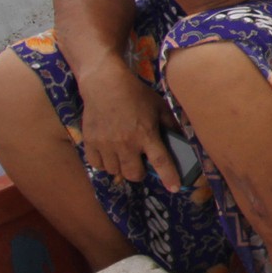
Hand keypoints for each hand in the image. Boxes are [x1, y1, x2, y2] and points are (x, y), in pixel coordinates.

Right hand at [75, 58, 181, 190]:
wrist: (105, 83)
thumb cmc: (135, 94)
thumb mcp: (159, 106)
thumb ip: (170, 124)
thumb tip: (181, 139)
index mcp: (146, 133)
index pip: (160, 161)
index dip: (169, 177)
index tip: (175, 188)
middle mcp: (126, 142)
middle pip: (134, 174)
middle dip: (139, 173)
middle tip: (140, 163)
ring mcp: (106, 144)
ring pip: (115, 172)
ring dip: (121, 167)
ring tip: (124, 154)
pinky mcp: (90, 142)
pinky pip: (97, 165)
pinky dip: (104, 163)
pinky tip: (109, 152)